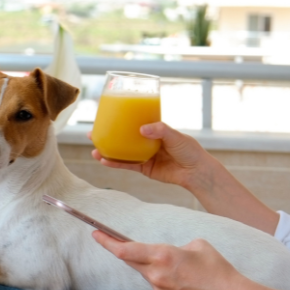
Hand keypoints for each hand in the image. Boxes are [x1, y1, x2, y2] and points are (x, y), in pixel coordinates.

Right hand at [88, 122, 211, 188]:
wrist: (197, 172)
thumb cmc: (190, 151)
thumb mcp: (176, 136)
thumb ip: (159, 130)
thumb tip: (141, 129)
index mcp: (153, 131)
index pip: (132, 123)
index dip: (119, 120)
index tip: (104, 116)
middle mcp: (146, 142)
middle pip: (122, 138)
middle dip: (106, 136)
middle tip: (91, 133)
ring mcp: (144, 155)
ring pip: (122, 153)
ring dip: (107, 152)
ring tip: (94, 151)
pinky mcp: (145, 169)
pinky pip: (127, 165)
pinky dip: (115, 164)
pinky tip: (104, 161)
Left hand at [91, 230, 247, 289]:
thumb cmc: (217, 269)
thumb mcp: (197, 245)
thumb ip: (176, 246)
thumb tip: (170, 253)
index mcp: (163, 256)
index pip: (126, 250)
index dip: (107, 241)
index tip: (95, 232)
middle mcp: (156, 273)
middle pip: (129, 259)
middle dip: (117, 247)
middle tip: (105, 237)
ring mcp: (160, 288)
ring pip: (143, 270)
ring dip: (143, 260)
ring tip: (160, 255)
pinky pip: (154, 280)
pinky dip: (157, 272)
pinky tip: (174, 270)